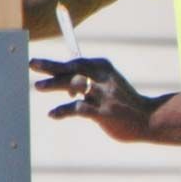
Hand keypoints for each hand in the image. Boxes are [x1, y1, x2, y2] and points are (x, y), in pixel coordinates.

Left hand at [30, 56, 164, 142]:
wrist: (148, 119)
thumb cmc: (123, 103)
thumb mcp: (108, 86)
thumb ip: (87, 84)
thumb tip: (63, 86)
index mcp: (104, 68)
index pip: (75, 62)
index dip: (55, 63)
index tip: (37, 62)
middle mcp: (103, 78)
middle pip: (72, 68)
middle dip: (51, 66)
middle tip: (32, 64)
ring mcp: (104, 95)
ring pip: (74, 85)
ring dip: (54, 84)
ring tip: (38, 86)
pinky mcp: (103, 113)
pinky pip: (78, 109)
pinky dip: (63, 111)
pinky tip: (52, 114)